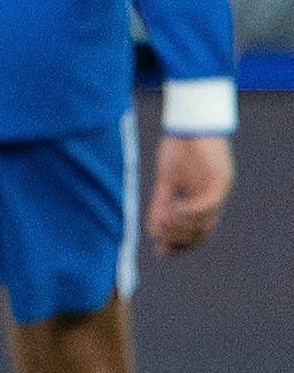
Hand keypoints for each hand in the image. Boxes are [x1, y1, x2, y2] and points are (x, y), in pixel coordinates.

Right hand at [149, 134, 231, 255]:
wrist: (191, 121)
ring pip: (205, 222)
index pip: (197, 232)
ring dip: (182, 228)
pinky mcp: (220, 180)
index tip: (160, 252)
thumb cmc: (179, 147)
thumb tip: (152, 230)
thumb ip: (161, 204)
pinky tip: (174, 211)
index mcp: (203, 200)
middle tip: (160, 239)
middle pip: (202, 232)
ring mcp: (219, 190)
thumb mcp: (166, 180)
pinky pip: (206, 204)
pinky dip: (190, 212)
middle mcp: (215, 198)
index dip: (180, 245)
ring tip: (163, 223)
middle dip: (179, 240)